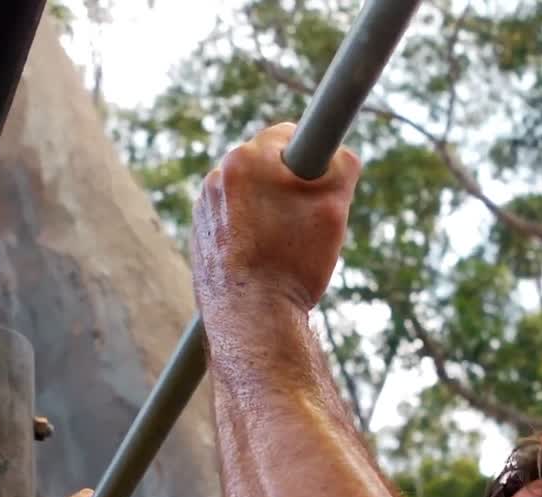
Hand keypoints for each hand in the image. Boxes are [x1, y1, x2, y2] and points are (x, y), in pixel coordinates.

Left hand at [190, 122, 360, 323]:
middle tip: (308, 220)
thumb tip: (338, 155)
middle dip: (289, 186)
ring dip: (269, 210)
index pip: (288, 135)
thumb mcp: (335, 204)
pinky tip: (265, 258)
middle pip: (266, 167)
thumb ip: (342, 163)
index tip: (319, 182)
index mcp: (246, 159)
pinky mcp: (199, 236)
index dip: (312, 157)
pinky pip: (233, 221)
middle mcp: (216, 177)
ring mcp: (203, 208)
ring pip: (249, 195)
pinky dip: (251, 232)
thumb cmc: (294, 259)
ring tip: (285, 246)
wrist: (252, 317)